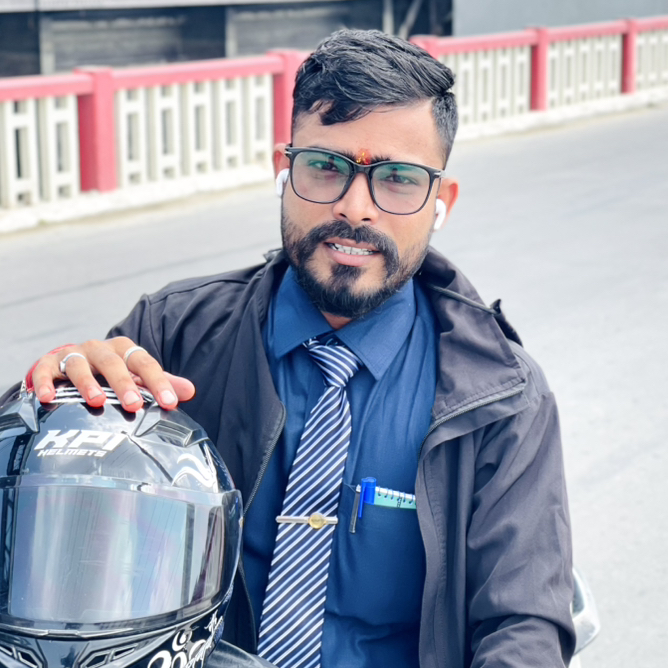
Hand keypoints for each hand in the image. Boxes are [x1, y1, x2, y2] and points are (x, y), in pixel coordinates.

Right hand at [30, 337, 194, 411]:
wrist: (72, 363)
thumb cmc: (110, 374)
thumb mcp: (136, 376)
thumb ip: (161, 383)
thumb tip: (190, 391)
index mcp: (124, 350)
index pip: (144, 363)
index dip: (158, 382)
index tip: (170, 403)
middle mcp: (99, 349)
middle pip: (112, 363)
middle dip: (124, 384)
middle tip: (134, 405)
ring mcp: (73, 354)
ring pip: (80, 365)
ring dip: (87, 383)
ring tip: (97, 401)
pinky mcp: (49, 363)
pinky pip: (45, 370)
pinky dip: (46, 382)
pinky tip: (48, 397)